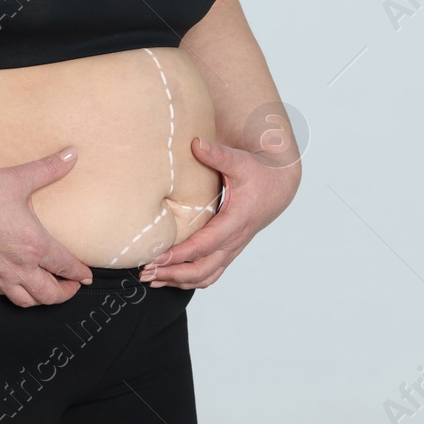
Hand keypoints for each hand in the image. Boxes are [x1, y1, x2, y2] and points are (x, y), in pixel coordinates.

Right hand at [0, 146, 93, 307]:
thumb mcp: (19, 179)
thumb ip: (49, 168)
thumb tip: (71, 154)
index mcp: (35, 245)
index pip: (65, 266)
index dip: (79, 274)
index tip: (86, 276)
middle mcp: (19, 266)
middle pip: (50, 294)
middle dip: (65, 293)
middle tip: (72, 287)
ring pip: (27, 301)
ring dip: (42, 299)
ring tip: (48, 292)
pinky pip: (3, 295)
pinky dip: (17, 295)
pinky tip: (17, 286)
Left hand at [138, 136, 298, 289]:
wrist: (278, 186)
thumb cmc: (258, 173)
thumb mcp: (239, 161)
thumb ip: (217, 154)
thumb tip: (196, 142)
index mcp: (235, 221)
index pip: (204, 245)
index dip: (179, 255)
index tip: (156, 258)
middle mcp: (233, 240)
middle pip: (202, 269)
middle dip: (172, 273)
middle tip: (145, 272)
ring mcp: (231, 249)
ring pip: (205, 276)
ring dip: (178, 280)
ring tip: (151, 279)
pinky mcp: (228, 250)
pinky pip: (209, 273)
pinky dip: (188, 280)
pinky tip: (168, 278)